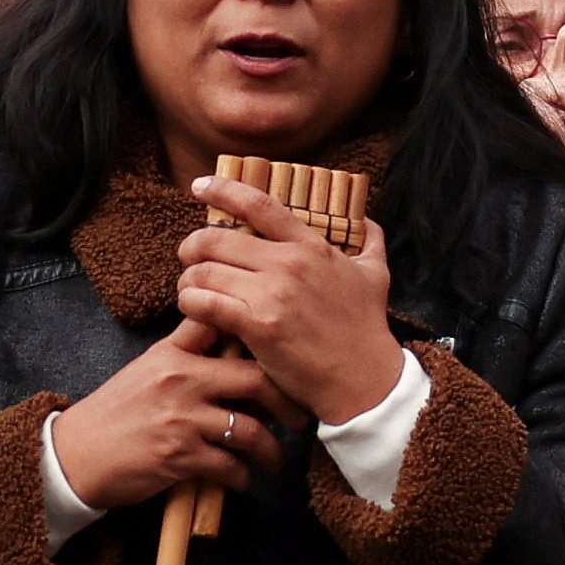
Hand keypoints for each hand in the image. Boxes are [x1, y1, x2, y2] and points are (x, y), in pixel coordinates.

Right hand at [49, 317, 289, 512]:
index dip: (264, 342)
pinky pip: (230, 466)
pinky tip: (243, 480)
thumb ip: (185, 349)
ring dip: (271, 449)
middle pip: (255, 380)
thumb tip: (228, 334)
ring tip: (275, 458)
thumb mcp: (146, 368)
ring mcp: (182, 419)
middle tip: (300, 416)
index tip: (285, 359)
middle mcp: (181, 380)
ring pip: (250, 430)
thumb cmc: (115, 413)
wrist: (77, 455)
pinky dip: (243, 477)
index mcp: (173, 353)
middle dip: (286, 401)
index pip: (228, 330)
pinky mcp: (181, 457)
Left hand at [179, 175, 410, 427]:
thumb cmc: (367, 327)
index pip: (258, 204)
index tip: (199, 185)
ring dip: (189, 279)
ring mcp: (272, 294)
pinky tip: (193, 309)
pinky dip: (190, 303)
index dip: (223, 190)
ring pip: (204, 271)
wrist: (364, 379)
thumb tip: (365, 219)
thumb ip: (370, 240)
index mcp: (311, 245)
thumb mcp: (376, 274)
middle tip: (189, 257)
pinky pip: (205, 303)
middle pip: (216, 238)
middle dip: (192, 246)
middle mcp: (289, 263)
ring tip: (190, 289)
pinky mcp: (258, 326)